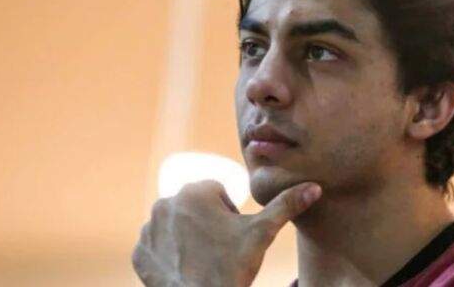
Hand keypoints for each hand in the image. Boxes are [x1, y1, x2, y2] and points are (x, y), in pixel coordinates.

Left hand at [132, 180, 321, 286]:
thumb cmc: (232, 267)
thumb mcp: (262, 234)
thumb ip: (286, 205)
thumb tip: (315, 187)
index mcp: (194, 191)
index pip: (218, 193)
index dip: (230, 214)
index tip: (233, 236)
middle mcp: (165, 203)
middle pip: (197, 206)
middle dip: (209, 223)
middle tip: (221, 249)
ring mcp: (148, 228)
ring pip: (178, 223)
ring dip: (190, 235)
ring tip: (204, 258)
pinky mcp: (139, 251)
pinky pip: (159, 244)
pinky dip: (171, 253)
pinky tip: (186, 267)